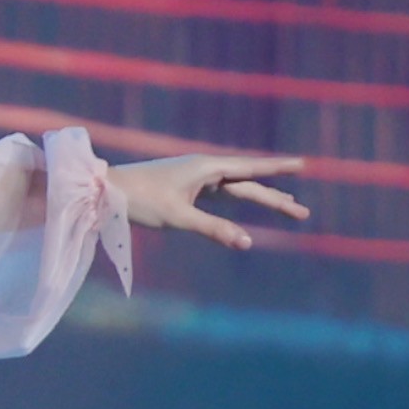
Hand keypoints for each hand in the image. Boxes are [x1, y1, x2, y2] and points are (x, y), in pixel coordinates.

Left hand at [108, 150, 310, 250]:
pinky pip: (220, 193)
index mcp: (206, 168)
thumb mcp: (178, 217)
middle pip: (248, 184)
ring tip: (287, 204)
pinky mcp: (185, 187)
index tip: (303, 165)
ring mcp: (195, 177)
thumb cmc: (139, 200)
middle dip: (276, 198)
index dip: (277, 169)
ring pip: (236, 189)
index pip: (251, 169)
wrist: (105, 191)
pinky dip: (237, 199)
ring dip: (260, 197)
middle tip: (303, 213)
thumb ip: (214, 230)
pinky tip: (246, 201)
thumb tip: (247, 243)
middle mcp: (204, 168)